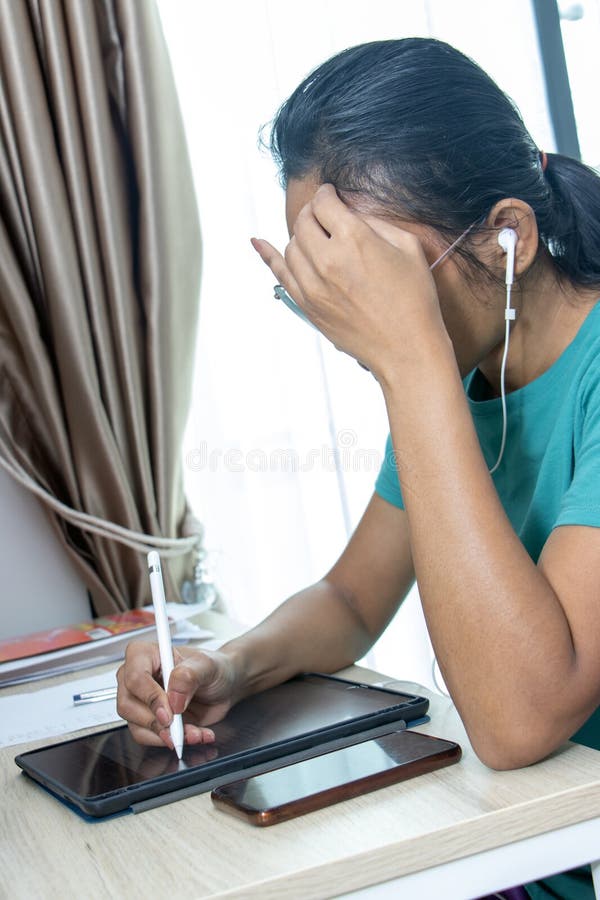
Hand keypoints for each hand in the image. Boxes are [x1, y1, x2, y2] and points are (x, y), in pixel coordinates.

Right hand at [116, 641, 236, 748]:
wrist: (225, 686)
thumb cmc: (213, 668)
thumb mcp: (207, 665)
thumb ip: (189, 675)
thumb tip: (173, 696)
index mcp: (145, 655)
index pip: (135, 677)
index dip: (150, 698)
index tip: (169, 713)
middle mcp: (137, 677)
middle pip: (128, 706)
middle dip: (156, 723)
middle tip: (179, 729)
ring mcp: (142, 701)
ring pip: (137, 726)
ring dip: (167, 736)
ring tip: (194, 733)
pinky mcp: (150, 720)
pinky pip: (151, 737)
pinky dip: (173, 741)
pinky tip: (194, 735)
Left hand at [252, 184, 447, 381]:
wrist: (405, 349)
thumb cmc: (414, 299)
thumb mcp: (408, 248)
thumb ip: (375, 223)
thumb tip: (350, 214)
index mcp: (354, 239)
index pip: (324, 203)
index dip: (327, 193)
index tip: (331, 194)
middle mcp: (327, 260)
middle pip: (304, 221)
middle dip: (314, 212)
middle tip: (325, 214)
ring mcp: (313, 285)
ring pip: (292, 245)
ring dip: (303, 236)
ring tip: (319, 238)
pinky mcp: (307, 305)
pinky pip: (280, 273)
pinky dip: (268, 255)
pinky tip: (257, 241)